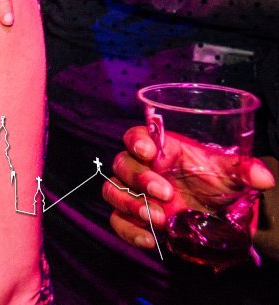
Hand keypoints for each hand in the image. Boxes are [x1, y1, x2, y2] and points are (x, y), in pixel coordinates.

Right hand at [105, 125, 275, 250]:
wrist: (215, 216)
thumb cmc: (217, 186)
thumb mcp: (232, 175)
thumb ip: (244, 171)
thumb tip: (263, 178)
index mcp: (161, 149)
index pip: (136, 136)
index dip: (137, 142)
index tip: (150, 153)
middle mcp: (142, 168)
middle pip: (121, 164)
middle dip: (140, 179)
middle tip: (166, 195)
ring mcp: (133, 193)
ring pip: (112, 191)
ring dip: (131, 204)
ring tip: (158, 219)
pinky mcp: (131, 218)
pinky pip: (116, 220)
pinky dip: (129, 230)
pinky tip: (150, 239)